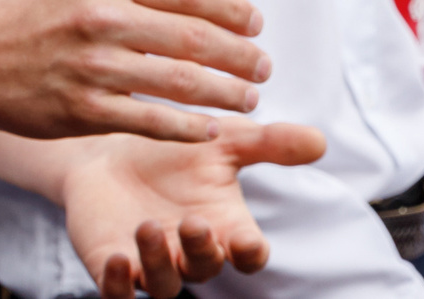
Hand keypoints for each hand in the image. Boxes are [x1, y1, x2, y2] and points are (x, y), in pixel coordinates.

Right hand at [0, 0, 268, 140]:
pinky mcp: (82, 110)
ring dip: (225, 93)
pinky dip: (188, 128)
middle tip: (264, 66)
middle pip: (193, 36)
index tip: (257, 23)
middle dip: (240, 54)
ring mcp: (91, 66)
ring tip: (248, 99)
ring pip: (179, 82)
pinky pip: (150, 121)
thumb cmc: (26, 14)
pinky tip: (211, 131)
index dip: (232, 9)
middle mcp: (100, 17)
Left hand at [63, 121, 329, 296]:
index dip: (249, 252)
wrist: (104, 150)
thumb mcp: (221, 140)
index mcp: (222, 226)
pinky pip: (118, 291)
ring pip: (164, 284)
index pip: (247, 253)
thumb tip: (320, 140)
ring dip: (159, 261)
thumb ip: (268, 143)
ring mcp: (151, 262)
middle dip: (201, 249)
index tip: (246, 240)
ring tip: (148, 227)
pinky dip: (118, 282)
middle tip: (193, 222)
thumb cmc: (171, 151)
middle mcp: (189, 252)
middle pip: (205, 266)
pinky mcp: (112, 265)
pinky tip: (117, 258)